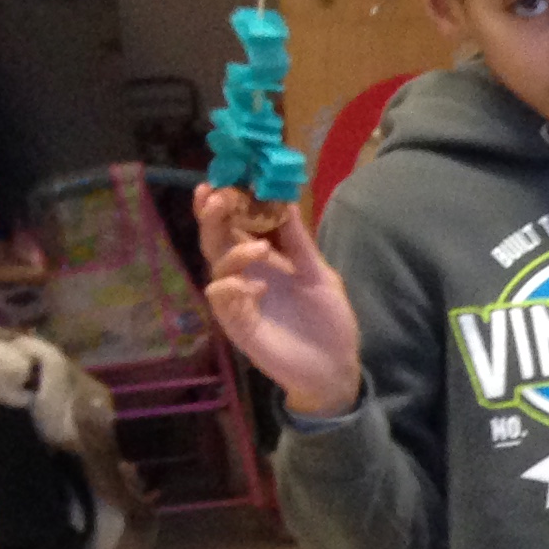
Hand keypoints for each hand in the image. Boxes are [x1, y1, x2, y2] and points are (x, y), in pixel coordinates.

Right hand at [195, 189, 361, 416]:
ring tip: (260, 249)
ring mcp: (239, 300)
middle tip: (221, 197)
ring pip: (216, 266)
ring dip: (233, 251)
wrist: (334, 367)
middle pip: (216, 240)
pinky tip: (258, 288)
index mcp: (265, 260)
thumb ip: (300, 243)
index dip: (225, 204)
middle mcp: (246, 275)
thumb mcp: (320, 275)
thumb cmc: (328, 321)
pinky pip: (221, 299)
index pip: (236, 225)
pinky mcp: (238, 324)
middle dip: (213, 216)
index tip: (222, 181)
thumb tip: (285, 202)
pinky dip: (233, 288)